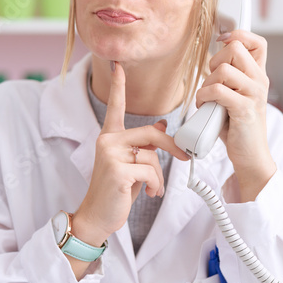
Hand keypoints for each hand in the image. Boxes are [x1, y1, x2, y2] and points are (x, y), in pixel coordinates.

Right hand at [72, 62, 189, 247]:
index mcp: (109, 137)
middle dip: (172, 147)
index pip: (115, 107)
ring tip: (151, 189)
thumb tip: (161, 125)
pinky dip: (155, 185)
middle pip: (150, 133)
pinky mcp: (118, 171)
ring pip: (153, 156)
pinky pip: (151, 172)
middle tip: (185, 158)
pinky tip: (147, 194)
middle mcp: (107, 141)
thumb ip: (144, 146)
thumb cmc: (115, 192)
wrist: (97, 217)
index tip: (118, 65)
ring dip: (159, 177)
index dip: (118, 85)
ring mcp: (110, 155)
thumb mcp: (131, 165)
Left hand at [195, 29, 275, 198]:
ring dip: (207, 82)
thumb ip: (230, 80)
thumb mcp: (236, 97)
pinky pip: (218, 90)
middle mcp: (259, 81)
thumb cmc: (238, 128)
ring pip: (224, 69)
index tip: (221, 42)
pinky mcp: (244, 109)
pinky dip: (204, 97)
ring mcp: (254, 95)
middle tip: (212, 81)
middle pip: (234, 48)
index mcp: (258, 76)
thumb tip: (212, 62)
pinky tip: (205, 106)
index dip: (238, 34)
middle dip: (215, 61)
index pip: (257, 42)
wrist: (251, 157)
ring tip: (207, 98)